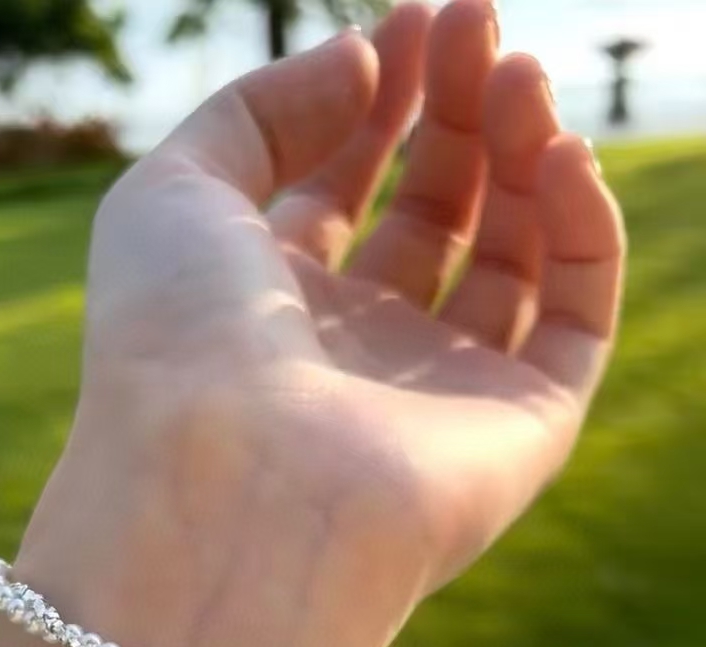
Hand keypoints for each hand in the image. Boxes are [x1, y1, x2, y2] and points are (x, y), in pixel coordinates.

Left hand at [0, 0, 624, 646]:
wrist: (230, 491)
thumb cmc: (176, 342)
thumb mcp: (173, 191)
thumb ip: (260, 110)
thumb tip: (364, 57)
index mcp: (266, 308)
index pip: (339, 191)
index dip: (379, 100)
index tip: (414, 19)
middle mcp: (353, 353)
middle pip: (430, 212)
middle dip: (457, 110)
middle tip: (480, 20)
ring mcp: (439, 393)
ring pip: (511, 256)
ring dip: (523, 153)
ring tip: (519, 74)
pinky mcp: (520, 429)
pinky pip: (578, 318)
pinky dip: (582, 231)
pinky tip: (558, 157)